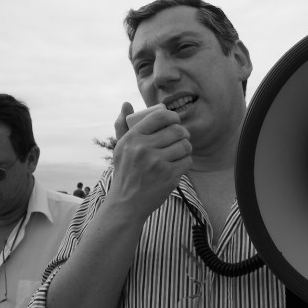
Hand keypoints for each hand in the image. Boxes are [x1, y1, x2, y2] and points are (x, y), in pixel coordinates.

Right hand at [109, 102, 191, 218]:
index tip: (175, 121)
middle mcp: (144, 148)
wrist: (126, 203)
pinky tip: (178, 165)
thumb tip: (126, 104)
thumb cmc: (125, 172)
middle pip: (177, 130)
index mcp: (133, 138)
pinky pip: (187, 160)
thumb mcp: (120, 148)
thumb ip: (122, 125)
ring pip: (185, 145)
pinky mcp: (169, 176)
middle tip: (181, 138)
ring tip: (180, 152)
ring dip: (186, 148)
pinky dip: (186, 162)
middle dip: (183, 133)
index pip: (160, 116)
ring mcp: (157, 162)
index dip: (172, 116)